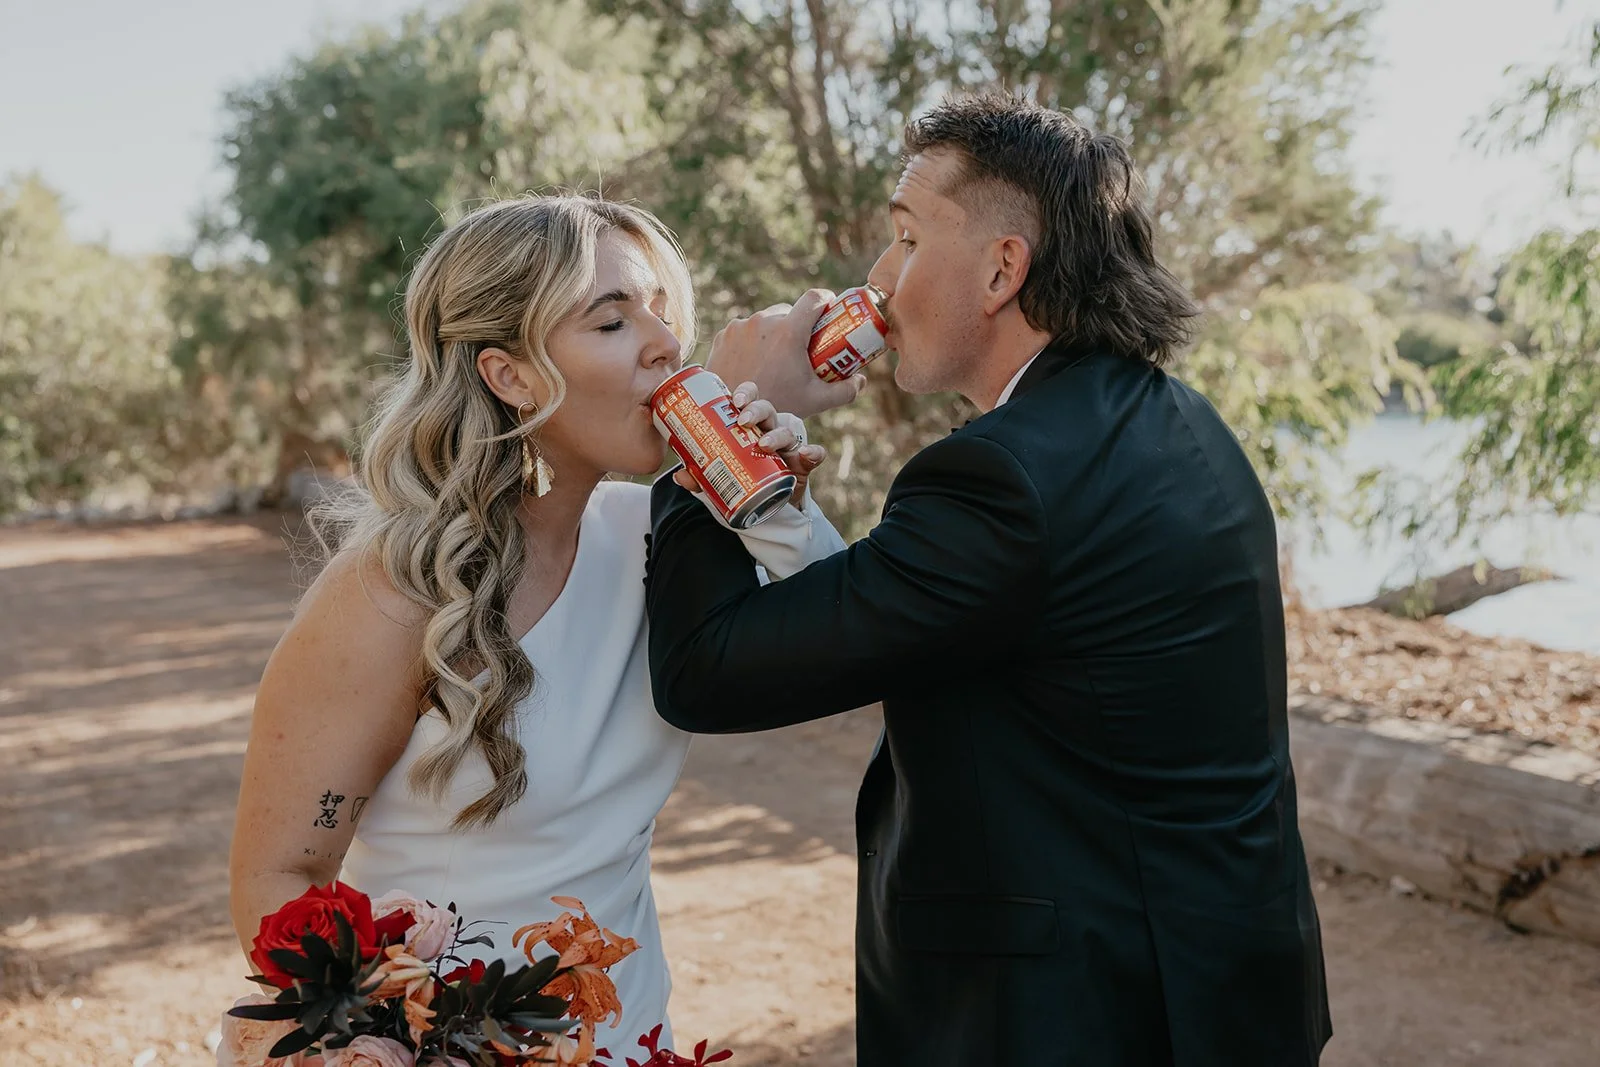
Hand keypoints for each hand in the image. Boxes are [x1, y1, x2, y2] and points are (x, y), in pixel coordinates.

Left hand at [673, 381, 826, 507]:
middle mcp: (769, 428)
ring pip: (787, 430)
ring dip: (777, 434)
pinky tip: (807, 455)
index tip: (734, 401)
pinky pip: (812, 455)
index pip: (748, 399)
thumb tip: (680, 477)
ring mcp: (787, 445)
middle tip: (743, 421)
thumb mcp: (719, 476)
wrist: (766, 503)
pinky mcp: (802, 464)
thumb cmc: (740, 477)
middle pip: (767, 409)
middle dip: (756, 411)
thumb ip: (700, 476)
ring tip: (763, 444)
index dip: (744, 394)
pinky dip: (812, 454)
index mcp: (748, 424)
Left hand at [704, 289, 868, 419]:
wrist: (729, 416)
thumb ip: (844, 391)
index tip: (830, 309)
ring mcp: (741, 326)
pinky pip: (745, 329)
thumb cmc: (774, 406)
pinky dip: (753, 340)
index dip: (825, 300)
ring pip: (765, 320)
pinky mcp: (725, 334)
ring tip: (776, 359)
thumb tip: (861, 381)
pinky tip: (755, 361)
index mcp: (789, 332)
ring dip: (774, 332)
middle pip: (789, 310)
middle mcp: (764, 321)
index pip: (814, 298)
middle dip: (798, 324)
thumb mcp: (815, 401)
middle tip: (803, 346)